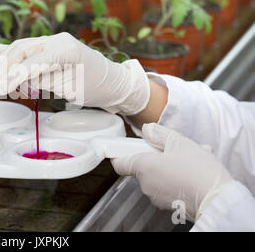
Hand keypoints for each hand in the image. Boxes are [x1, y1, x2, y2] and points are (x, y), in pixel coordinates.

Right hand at [0, 32, 149, 114]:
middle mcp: (57, 40)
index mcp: (65, 48)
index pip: (32, 61)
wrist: (112, 81)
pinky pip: (27, 50)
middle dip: (3, 67)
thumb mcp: (71, 89)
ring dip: (3, 62)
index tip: (0, 88)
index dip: (14, 75)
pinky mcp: (50, 48)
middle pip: (22, 50)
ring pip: (21, 49)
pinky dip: (10, 52)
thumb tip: (18, 80)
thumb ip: (44, 80)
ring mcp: (53, 42)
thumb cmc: (96, 87)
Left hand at [112, 123, 233, 221]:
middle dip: (155, 156)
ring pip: (157, 176)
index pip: (119, 163)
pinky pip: (168, 186)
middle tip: (172, 149)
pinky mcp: (169, 205)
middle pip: (141, 167)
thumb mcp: (179, 142)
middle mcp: (145, 185)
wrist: (217, 200)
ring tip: (191, 159)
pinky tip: (194, 171)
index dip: (121, 154)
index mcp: (143, 167)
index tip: (128, 148)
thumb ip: (159, 133)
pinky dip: (176, 178)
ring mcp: (156, 197)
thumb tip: (147, 130)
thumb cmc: (198, 171)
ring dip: (169, 166)